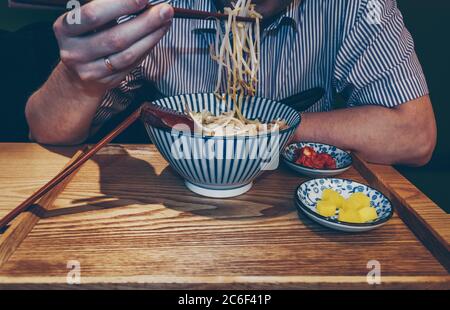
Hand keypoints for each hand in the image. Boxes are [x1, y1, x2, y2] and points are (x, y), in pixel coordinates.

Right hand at [53, 0, 172, 92]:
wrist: (76, 75)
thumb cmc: (84, 37)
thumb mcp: (84, 19)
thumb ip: (107, 7)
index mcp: (64, 29)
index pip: (94, 15)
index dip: (121, 5)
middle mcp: (75, 52)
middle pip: (116, 38)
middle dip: (145, 22)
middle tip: (165, 10)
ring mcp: (91, 70)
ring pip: (127, 54)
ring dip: (151, 36)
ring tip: (165, 21)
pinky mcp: (107, 82)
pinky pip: (132, 64)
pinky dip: (148, 48)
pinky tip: (157, 35)